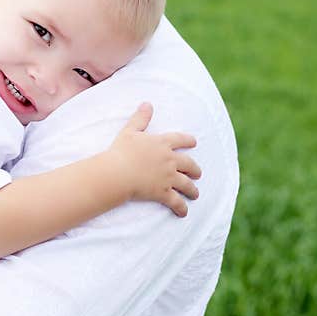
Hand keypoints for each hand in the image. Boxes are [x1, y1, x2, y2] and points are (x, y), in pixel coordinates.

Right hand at [107, 102, 200, 216]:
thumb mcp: (130, 131)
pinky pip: (176, 202)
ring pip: (186, 184)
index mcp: (162, 144)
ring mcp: (168, 177)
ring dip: (192, 189)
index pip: (180, 140)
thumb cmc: (121, 151)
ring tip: (195, 194)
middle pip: (188, 164)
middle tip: (198, 173)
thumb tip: (147, 103)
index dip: (188, 141)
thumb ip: (140, 118)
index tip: (195, 142)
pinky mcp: (163, 192)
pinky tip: (184, 212)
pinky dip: (181, 208)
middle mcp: (169, 160)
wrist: (118, 172)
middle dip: (195, 169)